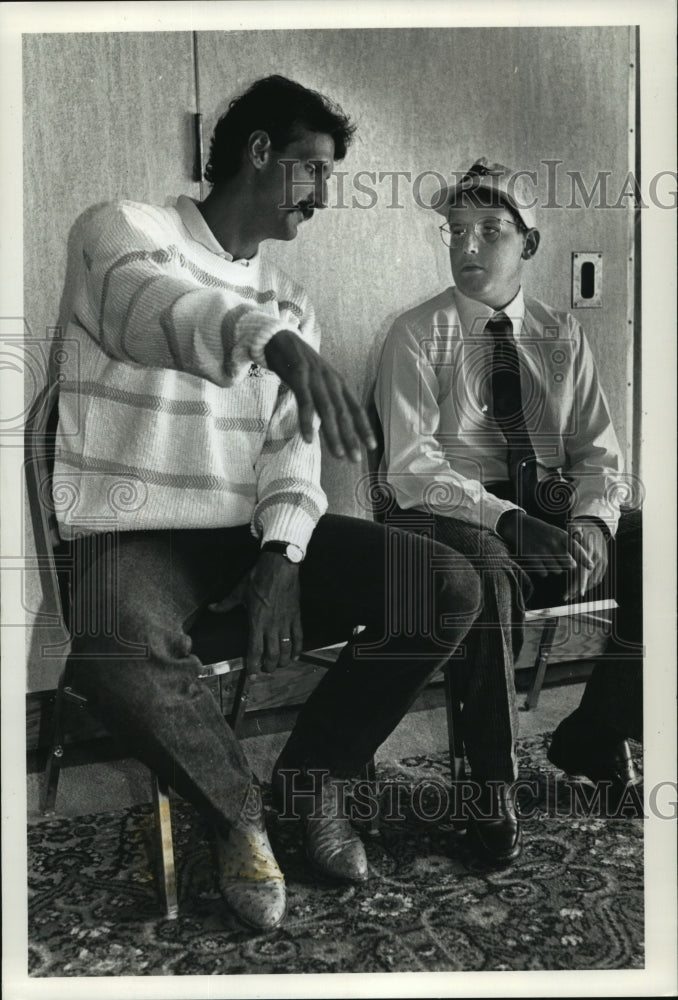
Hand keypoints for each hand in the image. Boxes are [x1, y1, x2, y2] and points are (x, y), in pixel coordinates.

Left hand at [209, 552, 302, 672]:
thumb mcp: (239, 591)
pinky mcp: (295, 616)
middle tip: (266, 670)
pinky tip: (294, 655)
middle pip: (272, 654)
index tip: (252, 674)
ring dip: (283, 660)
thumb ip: (226, 604)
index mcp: (256, 621)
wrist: (279, 567)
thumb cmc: (258, 578)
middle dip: (269, 666)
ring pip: (286, 649)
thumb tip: (212, 608)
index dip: (253, 665)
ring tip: (279, 665)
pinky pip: (298, 636)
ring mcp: (285, 621)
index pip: (254, 650)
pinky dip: (297, 648)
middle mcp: (271, 625)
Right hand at [264, 330, 376, 461]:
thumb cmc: (298, 363)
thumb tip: (333, 422)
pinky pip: (305, 402)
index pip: (355, 407)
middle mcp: (330, 380)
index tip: (371, 446)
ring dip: (333, 434)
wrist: (278, 337)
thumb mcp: (318, 380)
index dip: (363, 427)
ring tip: (338, 454)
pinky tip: (308, 438)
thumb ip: (326, 398)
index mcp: (337, 382)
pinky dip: (307, 421)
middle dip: (351, 437)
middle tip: (356, 458)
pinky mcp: (298, 375)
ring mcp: (315, 378)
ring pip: (328, 410)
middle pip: (344, 413)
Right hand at [497, 510, 593, 581]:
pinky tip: (539, 562)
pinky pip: (544, 573)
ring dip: (555, 568)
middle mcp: (552, 543)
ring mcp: (541, 551)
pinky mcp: (531, 558)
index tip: (591, 567)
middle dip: (567, 565)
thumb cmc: (541, 531)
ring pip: (557, 570)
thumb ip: (570, 540)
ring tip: (548, 559)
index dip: (585, 559)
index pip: (576, 549)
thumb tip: (583, 549)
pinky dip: (543, 571)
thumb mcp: (556, 531)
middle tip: (560, 559)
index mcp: (560, 535)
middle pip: (568, 564)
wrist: (518, 526)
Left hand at [567, 519, 608, 598]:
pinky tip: (580, 589)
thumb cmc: (582, 527)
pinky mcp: (605, 564)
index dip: (581, 582)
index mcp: (590, 550)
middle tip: (566, 596)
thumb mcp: (575, 528)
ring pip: (594, 581)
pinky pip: (598, 578)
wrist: (596, 525)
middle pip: (589, 579)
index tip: (577, 593)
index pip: (585, 570)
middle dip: (577, 589)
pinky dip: (589, 585)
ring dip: (583, 589)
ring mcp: (603, 561)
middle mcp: (598, 558)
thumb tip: (571, 535)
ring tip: (571, 595)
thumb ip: (572, 534)